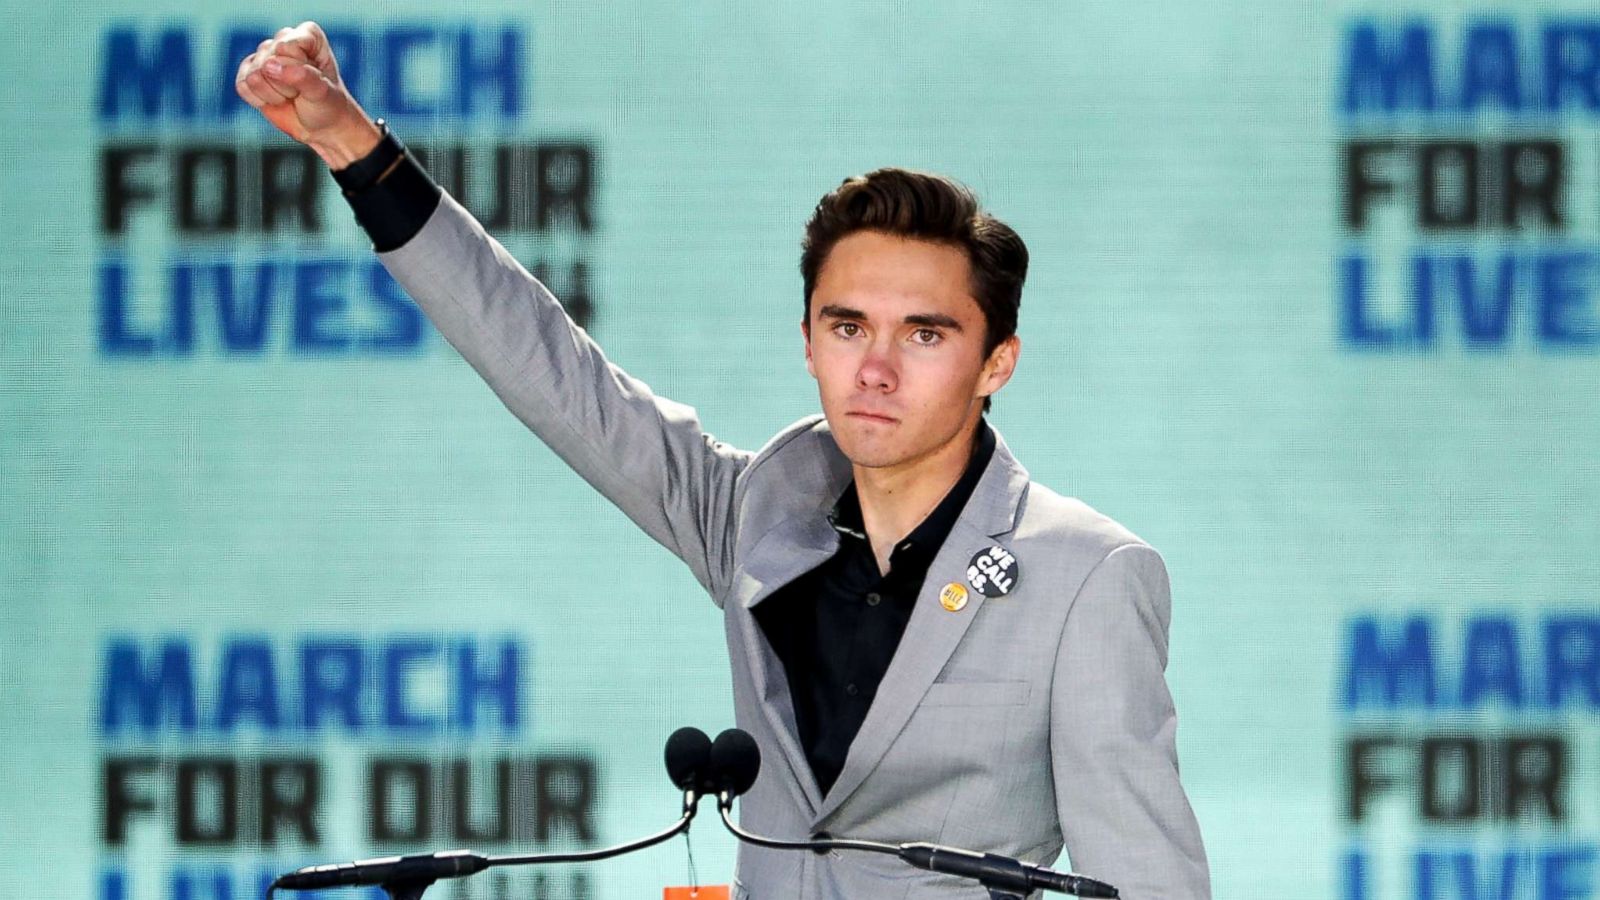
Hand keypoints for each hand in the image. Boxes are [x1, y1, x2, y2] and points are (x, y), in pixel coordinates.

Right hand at [235, 21, 380, 167]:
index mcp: (307, 34)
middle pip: (268, 61)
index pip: (286, 46)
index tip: (314, 80)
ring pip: (253, 75)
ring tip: (291, 95)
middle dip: (285, 85)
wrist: (322, 127)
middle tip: (302, 92)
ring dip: (274, 94)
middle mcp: (284, 40)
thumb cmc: (328, 105)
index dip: (297, 70)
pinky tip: (275, 100)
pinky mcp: (249, 73)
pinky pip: (242, 85)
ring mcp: (265, 56)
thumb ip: (301, 76)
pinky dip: (259, 100)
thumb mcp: (322, 92)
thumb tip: (270, 66)